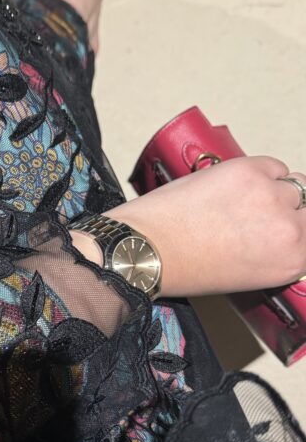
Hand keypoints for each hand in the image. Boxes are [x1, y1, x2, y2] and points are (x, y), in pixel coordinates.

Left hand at [70, 156, 305, 298]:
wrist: (150, 246)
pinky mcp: (250, 170)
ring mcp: (271, 196)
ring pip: (295, 185)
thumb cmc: (189, 267)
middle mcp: (289, 230)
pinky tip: (240, 187)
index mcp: (291, 262)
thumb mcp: (249, 276)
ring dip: (278, 192)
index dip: (304, 228)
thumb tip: (291, 233)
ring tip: (249, 203)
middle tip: (268, 216)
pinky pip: (275, 166)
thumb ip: (279, 254)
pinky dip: (264, 173)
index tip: (296, 224)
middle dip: (296, 212)